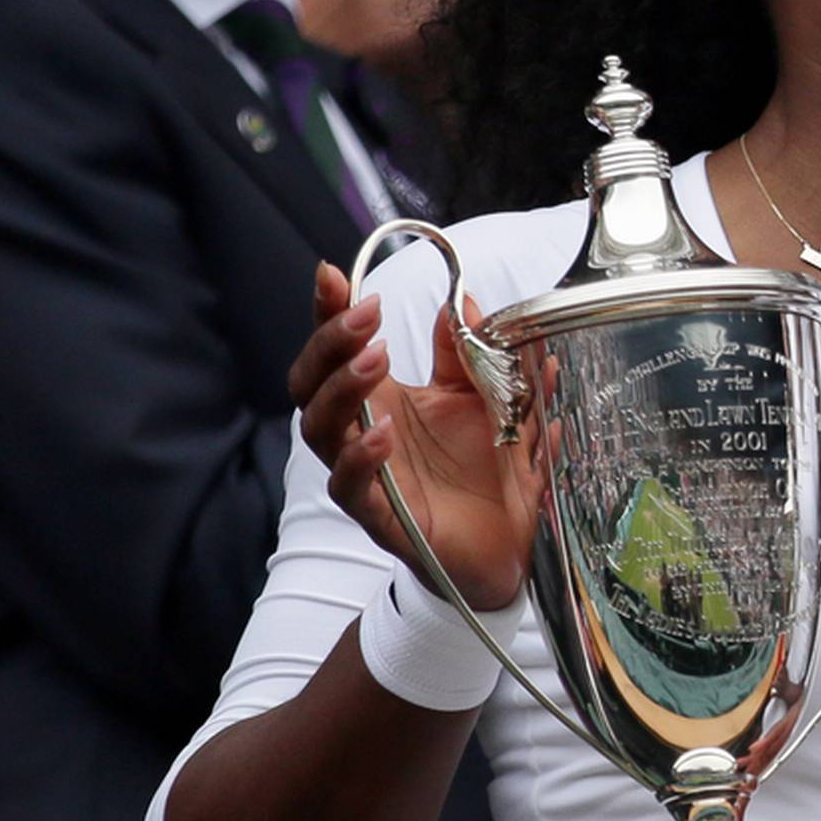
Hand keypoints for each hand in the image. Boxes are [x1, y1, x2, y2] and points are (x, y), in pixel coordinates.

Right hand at [289, 260, 539, 611]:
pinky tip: (382, 433)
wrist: (511, 546)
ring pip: (320, 431)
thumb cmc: (488, 470)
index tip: (332, 275)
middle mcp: (362, 433)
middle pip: (309, 384)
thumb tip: (463, 300)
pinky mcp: (380, 518)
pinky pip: (351, 488)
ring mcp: (366, 476)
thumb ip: (470, 354)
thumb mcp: (487, 399)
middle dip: (329, 344)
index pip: (339, 350)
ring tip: (373, 361)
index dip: (329, 313)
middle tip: (366, 317)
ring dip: (341, 390)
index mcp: (383, 399)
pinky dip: (361, 458)